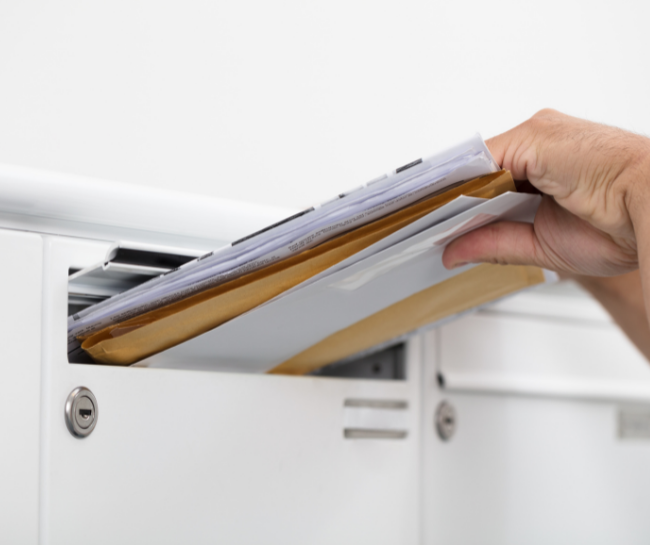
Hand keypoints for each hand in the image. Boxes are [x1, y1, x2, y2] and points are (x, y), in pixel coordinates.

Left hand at [442, 109, 649, 276]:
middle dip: (452, 198)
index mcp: (548, 167)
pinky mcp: (535, 135)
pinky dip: (459, 179)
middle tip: (420, 225)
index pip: (490, 180)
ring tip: (422, 217)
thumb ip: (494, 243)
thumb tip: (454, 252)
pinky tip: (438, 201)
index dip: (462, 202)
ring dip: (452, 190)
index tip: (436, 222)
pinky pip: (482, 157)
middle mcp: (540, 145)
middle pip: (479, 171)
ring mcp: (537, 136)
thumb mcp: (541, 245)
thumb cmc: (620, 226)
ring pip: (477, 163)